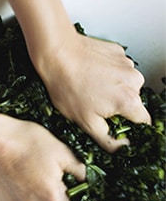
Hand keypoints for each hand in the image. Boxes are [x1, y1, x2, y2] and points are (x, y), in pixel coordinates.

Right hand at [0, 116, 84, 200]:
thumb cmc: (24, 141)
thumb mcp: (63, 151)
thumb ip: (81, 171)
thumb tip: (89, 181)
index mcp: (52, 197)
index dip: (76, 199)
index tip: (73, 189)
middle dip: (57, 198)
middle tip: (52, 176)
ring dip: (38, 198)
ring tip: (32, 174)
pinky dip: (20, 197)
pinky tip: (18, 178)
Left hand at [32, 30, 150, 152]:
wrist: (58, 54)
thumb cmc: (68, 87)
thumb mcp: (86, 123)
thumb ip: (109, 140)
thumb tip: (123, 147)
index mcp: (128, 100)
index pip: (144, 121)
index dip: (132, 127)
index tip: (120, 127)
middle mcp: (134, 80)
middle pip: (134, 102)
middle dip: (118, 107)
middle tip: (95, 106)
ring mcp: (128, 64)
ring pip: (126, 85)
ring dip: (114, 90)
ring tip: (91, 89)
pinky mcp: (119, 53)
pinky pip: (119, 70)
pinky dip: (109, 75)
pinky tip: (91, 75)